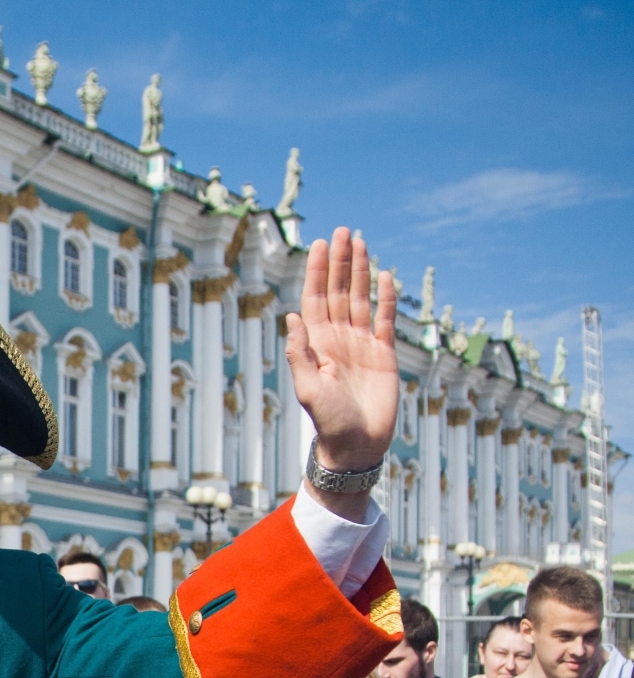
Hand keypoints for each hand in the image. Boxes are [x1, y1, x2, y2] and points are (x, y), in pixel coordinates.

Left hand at [285, 228, 399, 519]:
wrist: (356, 446)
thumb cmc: (327, 422)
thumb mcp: (308, 388)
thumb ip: (300, 352)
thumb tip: (291, 316)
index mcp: (317, 344)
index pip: (316, 299)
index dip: (317, 272)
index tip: (319, 244)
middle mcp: (338, 339)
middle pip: (339, 291)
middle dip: (340, 262)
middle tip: (343, 231)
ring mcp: (362, 345)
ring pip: (361, 299)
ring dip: (360, 272)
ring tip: (361, 243)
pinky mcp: (385, 355)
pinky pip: (386, 320)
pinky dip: (386, 299)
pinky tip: (385, 276)